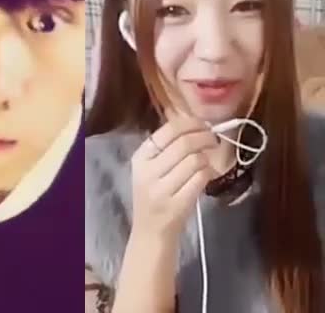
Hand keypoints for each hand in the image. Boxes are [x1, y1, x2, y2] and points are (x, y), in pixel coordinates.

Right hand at [130, 112, 218, 239]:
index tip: (204, 125)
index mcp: (140, 157)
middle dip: (205, 137)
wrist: (150, 232)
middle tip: (213, 139)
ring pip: (195, 160)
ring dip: (207, 157)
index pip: (168, 130)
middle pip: (184, 143)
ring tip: (207, 160)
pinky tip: (207, 174)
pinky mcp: (177, 205)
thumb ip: (167, 146)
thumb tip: (196, 123)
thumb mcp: (150, 167)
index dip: (191, 123)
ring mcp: (161, 189)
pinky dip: (209, 173)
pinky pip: (201, 179)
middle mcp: (147, 171)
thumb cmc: (154, 194)